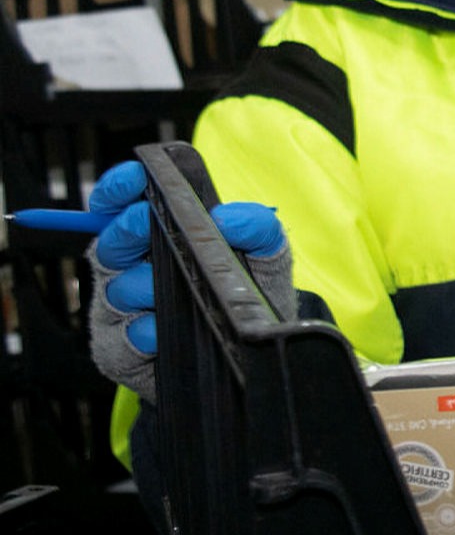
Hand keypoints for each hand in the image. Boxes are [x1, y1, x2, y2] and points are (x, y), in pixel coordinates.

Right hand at [84, 160, 292, 403]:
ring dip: (142, 286)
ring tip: (171, 288)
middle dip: (126, 230)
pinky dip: (142, 333)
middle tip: (145, 221)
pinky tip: (160, 332)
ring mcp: (122, 312)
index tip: (133, 179)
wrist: (253, 355)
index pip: (122, 206)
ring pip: (116, 291)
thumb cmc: (252, 297)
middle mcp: (131, 271)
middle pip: (109, 244)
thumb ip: (257, 228)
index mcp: (156, 238)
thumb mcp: (266, 257)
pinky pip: (121, 340)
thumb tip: (228, 219)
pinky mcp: (120, 353)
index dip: (119, 189)